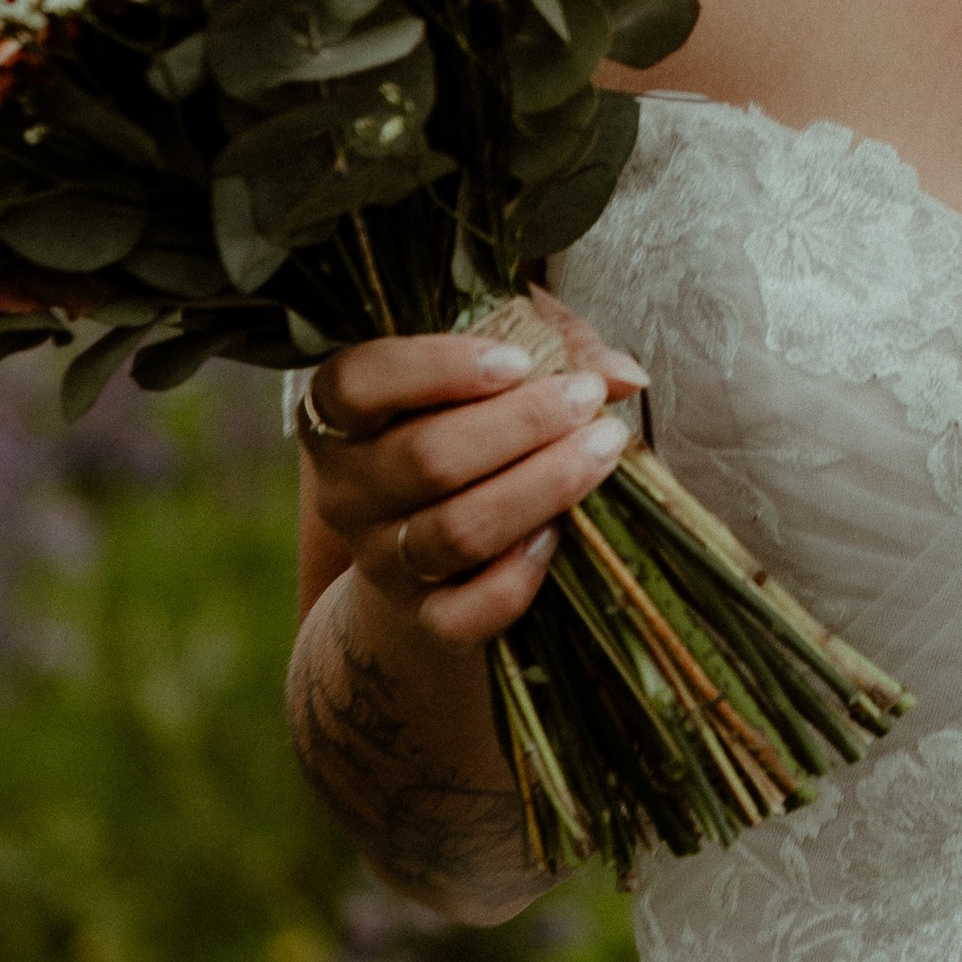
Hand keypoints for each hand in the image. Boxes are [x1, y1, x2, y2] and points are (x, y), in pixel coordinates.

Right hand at [299, 292, 647, 651]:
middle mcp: (345, 490)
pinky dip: (518, 575)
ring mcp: (378, 559)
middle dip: (522, 424)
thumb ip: (555, 346)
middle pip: (426, 458)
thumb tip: (623, 375)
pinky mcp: (420, 615)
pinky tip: (559, 532)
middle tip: (587, 398)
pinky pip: (465, 613)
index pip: (358, 383)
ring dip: (541, 486)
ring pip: (456, 531)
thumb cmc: (469, 414)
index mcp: (338, 415)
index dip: (437, 368)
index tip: (519, 360)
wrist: (433, 527)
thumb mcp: (502, 358)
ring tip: (603, 447)